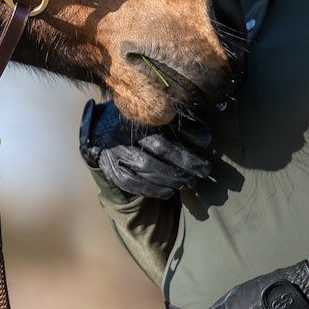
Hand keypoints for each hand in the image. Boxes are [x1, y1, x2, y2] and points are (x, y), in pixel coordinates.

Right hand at [79, 99, 212, 199]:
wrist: (101, 129)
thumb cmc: (139, 123)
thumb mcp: (158, 118)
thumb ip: (182, 125)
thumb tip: (207, 140)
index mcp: (138, 114)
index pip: (167, 123)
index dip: (188, 132)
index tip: (207, 143)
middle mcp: (125, 130)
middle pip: (158, 146)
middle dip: (184, 160)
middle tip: (204, 171)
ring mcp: (115, 149)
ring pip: (145, 165)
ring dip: (171, 176)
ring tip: (190, 183)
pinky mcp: (109, 167)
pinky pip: (130, 181)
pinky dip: (151, 189)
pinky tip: (168, 193)